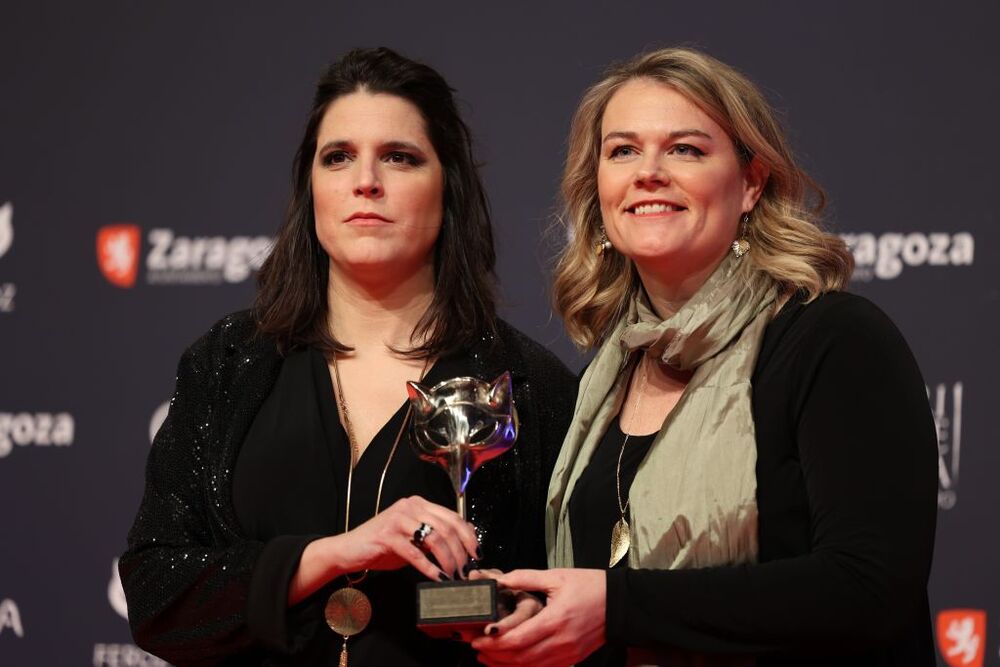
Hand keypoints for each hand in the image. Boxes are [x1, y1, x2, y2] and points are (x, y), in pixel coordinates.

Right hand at [292, 496, 479, 603]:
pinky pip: (415, 553)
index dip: (468, 536)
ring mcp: (398, 519)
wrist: (349, 550)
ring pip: (434, 539)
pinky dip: (429, 568)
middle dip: (460, 552)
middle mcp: (410, 506)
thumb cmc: (383, 546)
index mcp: (419, 504)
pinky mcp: (387, 535)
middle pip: (446, 528)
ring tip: (453, 577)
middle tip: (465, 571)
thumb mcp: (414, 538)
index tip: (476, 554)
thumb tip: (467, 536)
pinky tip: (437, 578)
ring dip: (447, 561)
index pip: (452, 516)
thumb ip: (436, 535)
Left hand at [470, 568, 604, 666]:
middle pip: (519, 657)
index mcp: (556, 619)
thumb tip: (498, 580)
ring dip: (505, 664)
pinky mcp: (571, 660)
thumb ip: (525, 578)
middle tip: (475, 647)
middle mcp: (561, 642)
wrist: (619, 604)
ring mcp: (567, 654)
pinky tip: (510, 662)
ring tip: (487, 657)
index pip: (517, 639)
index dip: (493, 641)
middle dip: (494, 655)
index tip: (477, 637)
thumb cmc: (590, 587)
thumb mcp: (557, 577)